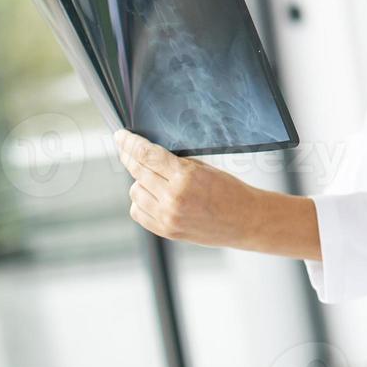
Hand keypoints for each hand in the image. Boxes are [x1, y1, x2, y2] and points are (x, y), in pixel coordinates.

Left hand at [115, 129, 261, 248]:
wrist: (245, 220)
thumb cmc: (230, 191)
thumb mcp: (205, 168)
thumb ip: (175, 163)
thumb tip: (147, 155)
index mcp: (185, 176)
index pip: (147, 155)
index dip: (130, 143)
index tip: (121, 136)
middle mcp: (172, 197)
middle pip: (137, 171)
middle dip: (129, 157)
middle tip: (125, 148)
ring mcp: (167, 216)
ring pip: (134, 191)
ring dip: (139, 182)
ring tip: (155, 179)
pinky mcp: (165, 230)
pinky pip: (138, 211)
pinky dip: (141, 201)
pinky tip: (153, 197)